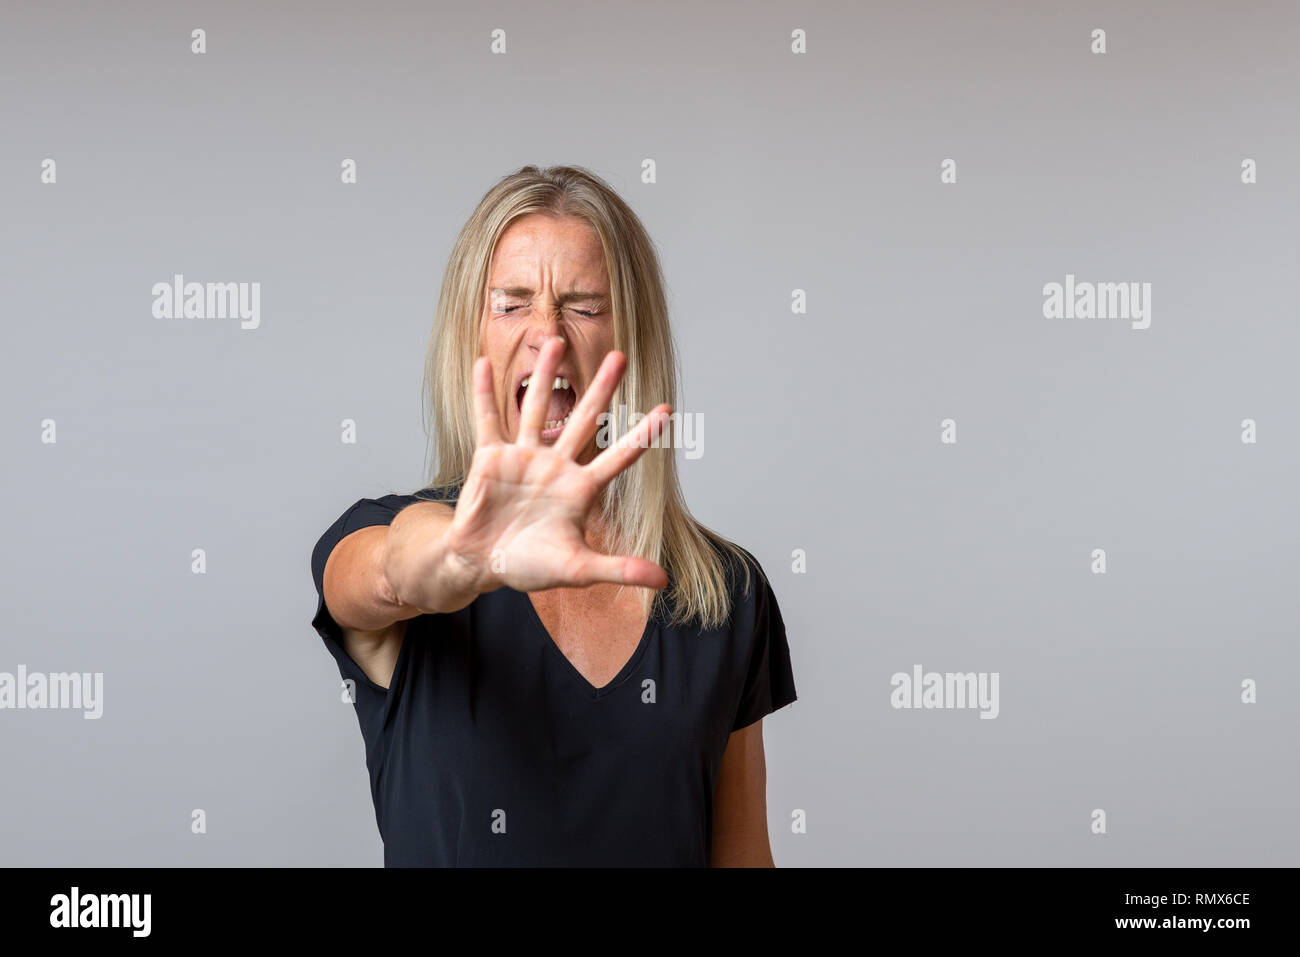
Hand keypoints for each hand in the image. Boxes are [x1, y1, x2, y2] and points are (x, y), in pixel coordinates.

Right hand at [441, 335, 671, 594]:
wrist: (484, 564)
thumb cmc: (532, 565)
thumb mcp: (578, 570)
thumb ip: (619, 570)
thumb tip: (663, 581)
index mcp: (581, 489)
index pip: (618, 456)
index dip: (642, 434)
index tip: (667, 409)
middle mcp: (556, 465)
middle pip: (584, 420)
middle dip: (601, 388)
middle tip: (620, 356)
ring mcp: (524, 457)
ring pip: (537, 408)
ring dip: (545, 376)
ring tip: (555, 340)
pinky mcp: (491, 457)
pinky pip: (487, 420)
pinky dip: (483, 394)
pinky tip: (481, 364)